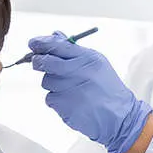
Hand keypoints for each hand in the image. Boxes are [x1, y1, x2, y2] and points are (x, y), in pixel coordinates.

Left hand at [30, 32, 152, 152]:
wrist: (119, 117)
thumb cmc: (107, 89)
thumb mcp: (97, 63)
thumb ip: (74, 49)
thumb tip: (55, 34)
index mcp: (87, 58)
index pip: (59, 45)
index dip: (42, 42)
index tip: (33, 43)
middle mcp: (77, 71)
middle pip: (45, 62)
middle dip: (38, 61)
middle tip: (37, 61)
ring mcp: (69, 89)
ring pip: (46, 81)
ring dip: (53, 84)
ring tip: (71, 89)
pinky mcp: (63, 105)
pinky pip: (49, 98)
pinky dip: (57, 99)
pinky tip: (72, 101)